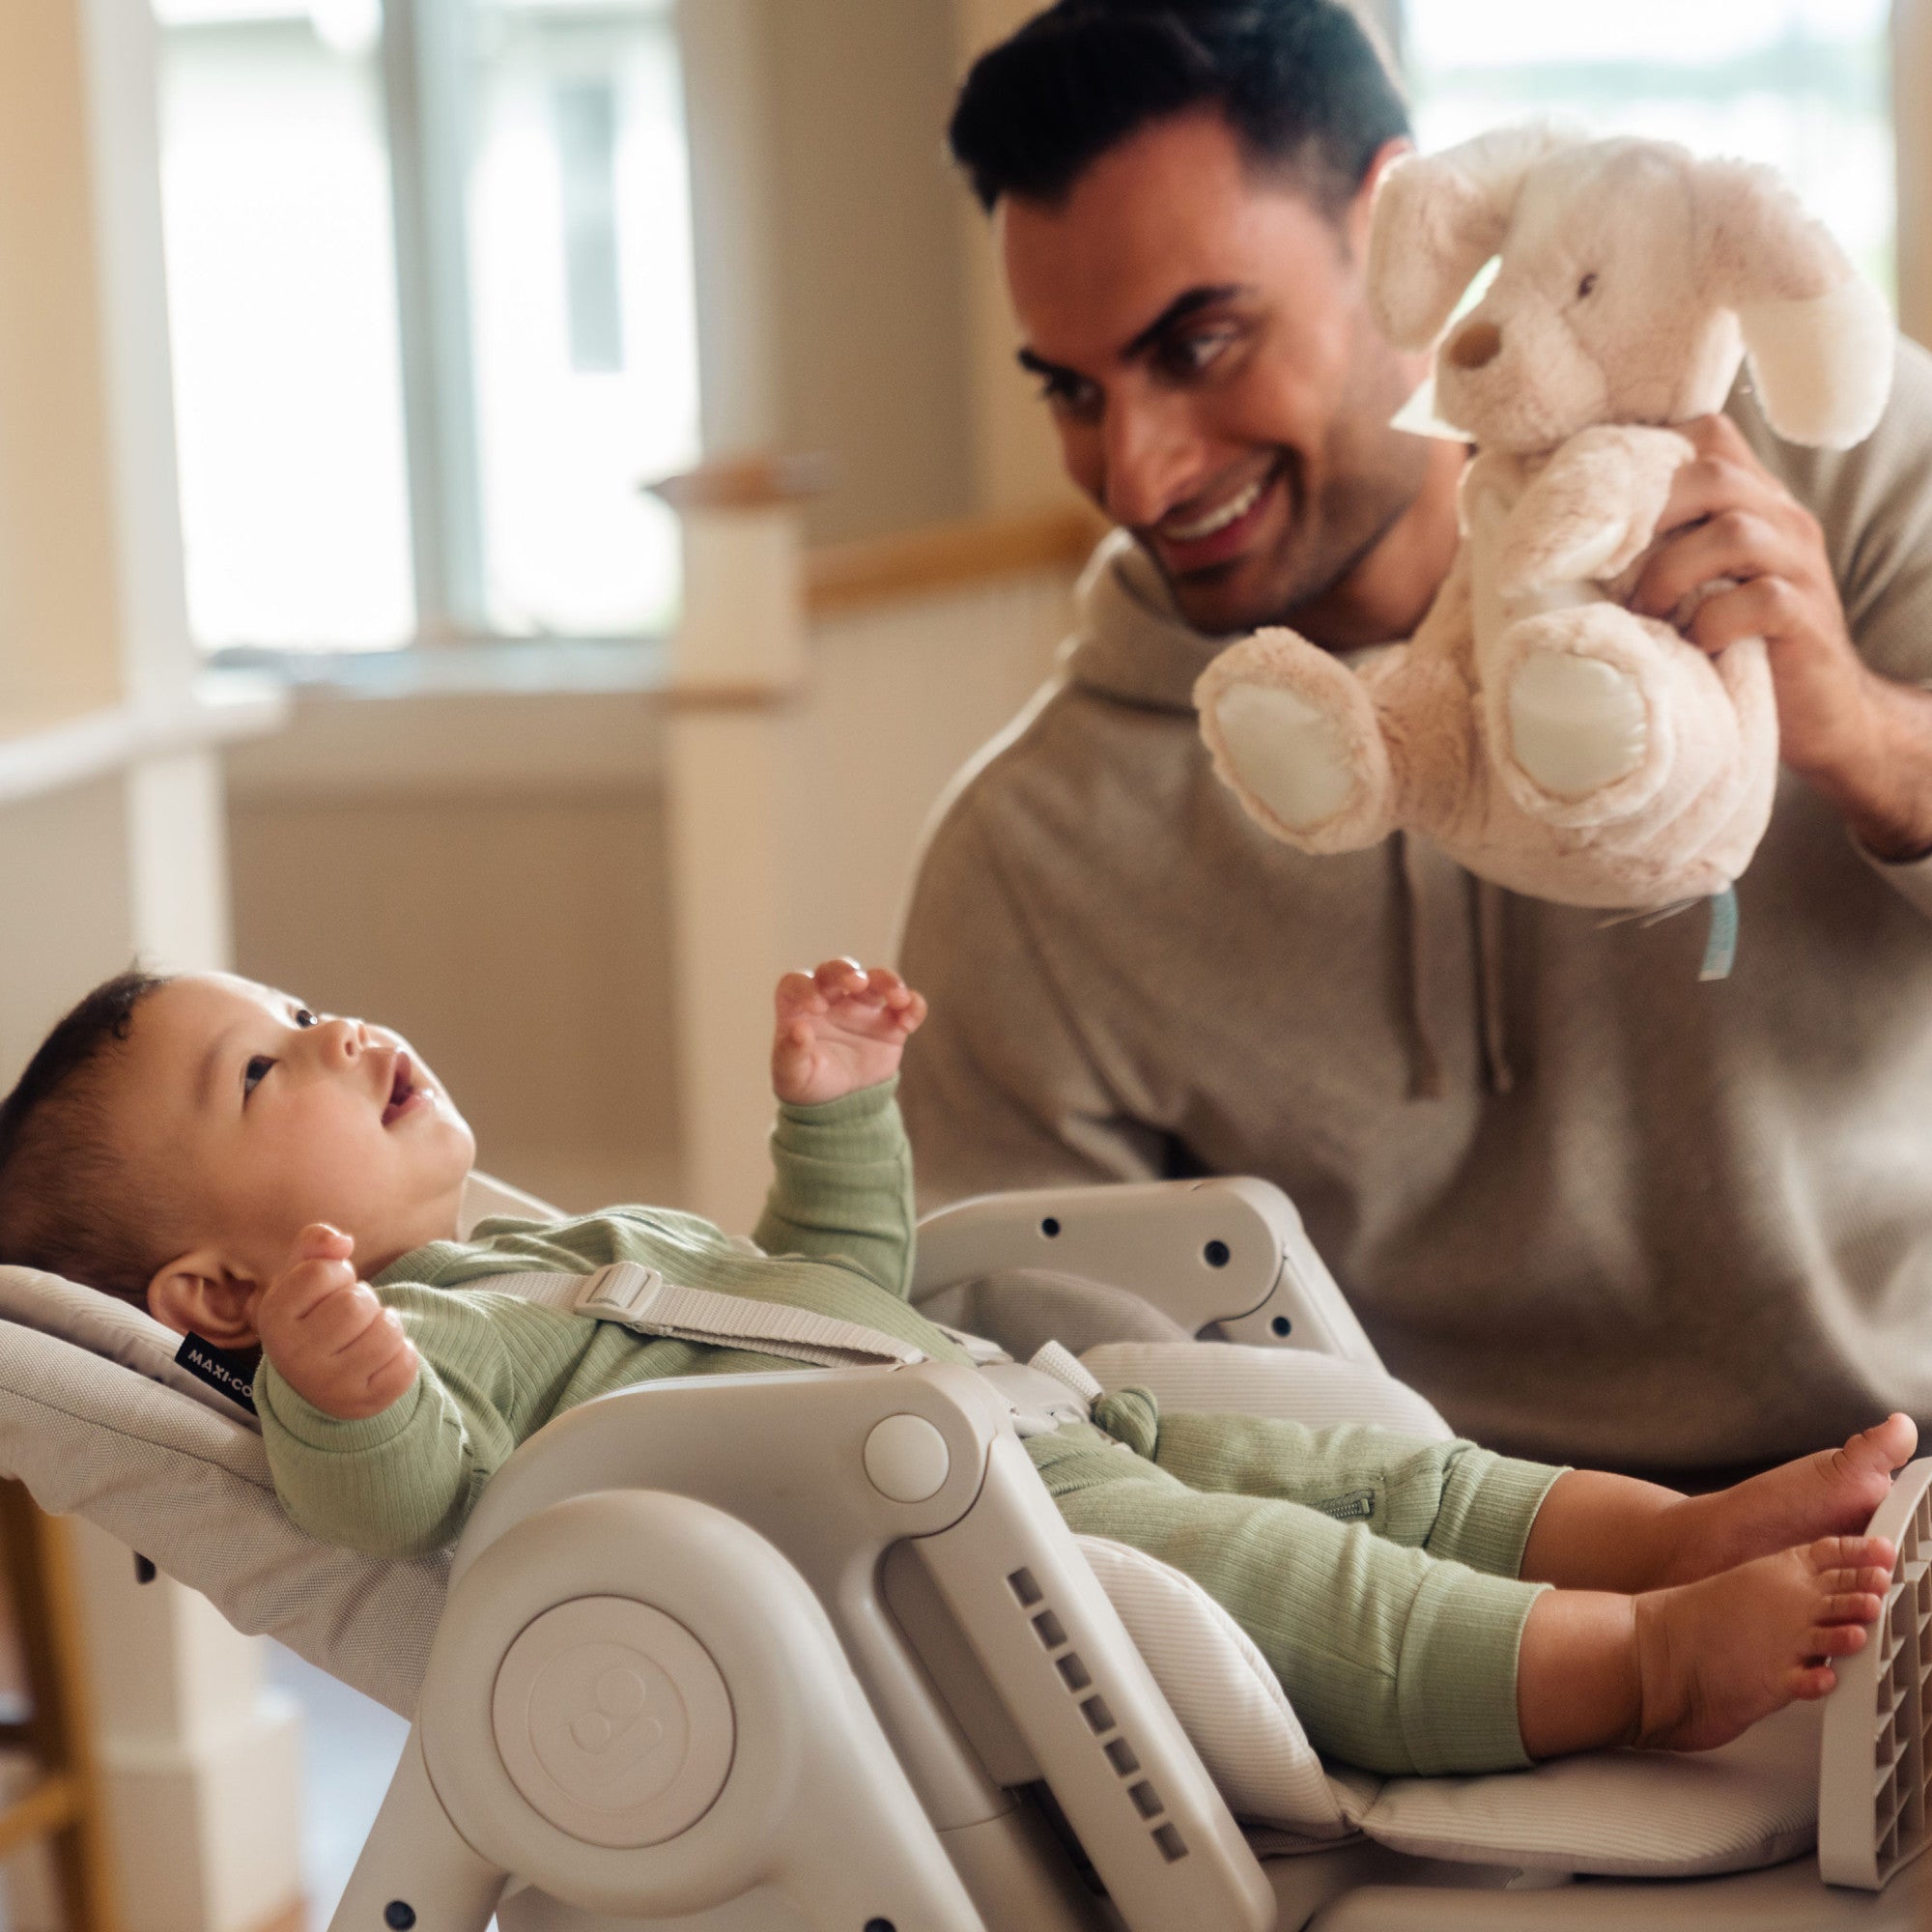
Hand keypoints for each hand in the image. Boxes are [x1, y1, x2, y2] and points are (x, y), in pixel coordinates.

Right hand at [257, 1224, 418, 1420]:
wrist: (317, 1372)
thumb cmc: (313, 1310)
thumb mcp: (303, 1272)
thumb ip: (316, 1242)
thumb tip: (342, 1243)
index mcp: (272, 1317)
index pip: (322, 1271)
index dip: (337, 1273)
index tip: (328, 1290)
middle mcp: (293, 1356)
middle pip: (358, 1303)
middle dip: (365, 1300)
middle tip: (350, 1316)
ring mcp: (327, 1384)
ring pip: (387, 1331)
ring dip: (387, 1324)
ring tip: (366, 1333)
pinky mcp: (361, 1403)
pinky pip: (406, 1362)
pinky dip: (404, 1352)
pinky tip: (380, 1358)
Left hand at [772, 959, 927, 1105]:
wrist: (841, 1106)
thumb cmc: (808, 1084)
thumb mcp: (792, 1075)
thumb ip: (791, 1053)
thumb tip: (799, 1029)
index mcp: (798, 1008)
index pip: (796, 983)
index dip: (805, 988)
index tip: (818, 1007)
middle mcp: (830, 999)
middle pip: (837, 970)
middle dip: (848, 971)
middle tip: (859, 983)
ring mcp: (861, 1008)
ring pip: (875, 979)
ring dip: (888, 981)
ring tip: (899, 999)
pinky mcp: (889, 1023)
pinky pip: (905, 1005)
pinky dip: (913, 1006)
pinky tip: (909, 1023)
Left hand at [1630, 414, 1931, 859]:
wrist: (1819, 714)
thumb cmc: (1730, 646)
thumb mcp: (1690, 586)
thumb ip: (1653, 551)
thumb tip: (1554, 546)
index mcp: (1749, 500)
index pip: (1705, 436)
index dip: (1645, 453)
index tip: (1591, 500)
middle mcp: (1780, 518)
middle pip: (1713, 472)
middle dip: (1646, 514)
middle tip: (1604, 566)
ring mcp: (1799, 565)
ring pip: (1736, 531)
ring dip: (1670, 572)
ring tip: (1643, 614)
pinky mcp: (1806, 617)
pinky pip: (1762, 600)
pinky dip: (1713, 621)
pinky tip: (1691, 645)